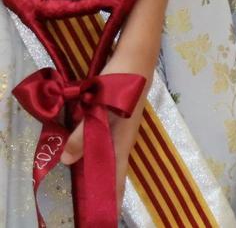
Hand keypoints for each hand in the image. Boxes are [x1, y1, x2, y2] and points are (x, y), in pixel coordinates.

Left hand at [62, 73, 145, 202]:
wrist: (136, 54)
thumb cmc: (121, 80)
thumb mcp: (99, 107)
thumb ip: (83, 134)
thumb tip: (68, 161)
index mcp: (122, 139)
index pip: (117, 175)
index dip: (112, 196)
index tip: (106, 215)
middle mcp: (122, 137)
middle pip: (113, 169)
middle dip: (103, 188)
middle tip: (89, 205)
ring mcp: (119, 127)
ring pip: (106, 155)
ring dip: (97, 171)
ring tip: (84, 186)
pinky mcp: (113, 117)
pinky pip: (102, 143)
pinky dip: (92, 153)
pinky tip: (83, 154)